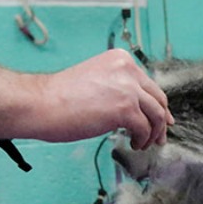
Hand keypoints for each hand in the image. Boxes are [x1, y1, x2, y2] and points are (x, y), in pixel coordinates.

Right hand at [33, 50, 173, 149]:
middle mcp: (127, 70)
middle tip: (160, 137)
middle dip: (161, 121)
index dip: (158, 104)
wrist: (40, 103)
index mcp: (120, 60)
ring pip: (156, 115)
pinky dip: (141, 139)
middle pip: (158, 98)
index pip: (149, 84)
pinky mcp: (125, 108)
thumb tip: (140, 108)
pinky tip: (133, 143)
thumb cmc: (60, 97)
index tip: (163, 119)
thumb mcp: (97, 81)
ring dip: (153, 133)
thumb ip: (119, 87)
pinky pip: (144, 128)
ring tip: (143, 144)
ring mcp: (128, 88)